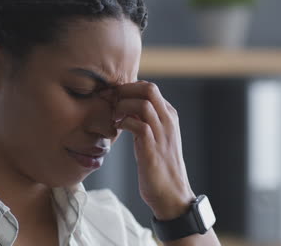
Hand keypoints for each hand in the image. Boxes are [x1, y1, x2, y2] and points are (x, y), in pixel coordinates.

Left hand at [112, 80, 195, 219]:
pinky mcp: (153, 148)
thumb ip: (143, 120)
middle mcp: (168, 121)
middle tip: (110, 101)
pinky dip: (123, 123)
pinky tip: (116, 129)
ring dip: (123, 107)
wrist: (171, 193)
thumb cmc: (157, 164)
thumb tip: (125, 106)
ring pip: (144, 104)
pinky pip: (138, 125)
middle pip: (149, 89)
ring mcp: (162, 134)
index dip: (127, 88)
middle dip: (125, 90)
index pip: (149, 88)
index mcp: (169, 115)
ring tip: (113, 117)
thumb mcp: (152, 136)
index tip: (112, 96)